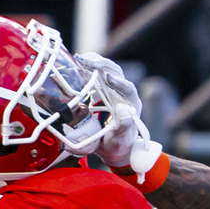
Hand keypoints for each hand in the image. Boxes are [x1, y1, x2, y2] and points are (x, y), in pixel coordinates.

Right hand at [75, 53, 162, 179]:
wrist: (114, 149)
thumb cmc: (118, 147)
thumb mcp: (120, 141)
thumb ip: (124, 127)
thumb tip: (123, 110)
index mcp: (132, 106)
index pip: (128, 88)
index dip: (119, 82)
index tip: (108, 78)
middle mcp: (125, 95)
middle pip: (117, 73)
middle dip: (102, 65)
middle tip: (85, 61)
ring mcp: (115, 91)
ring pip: (107, 70)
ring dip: (95, 63)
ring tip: (80, 59)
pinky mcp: (105, 91)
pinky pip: (98, 75)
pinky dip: (88, 68)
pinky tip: (77, 64)